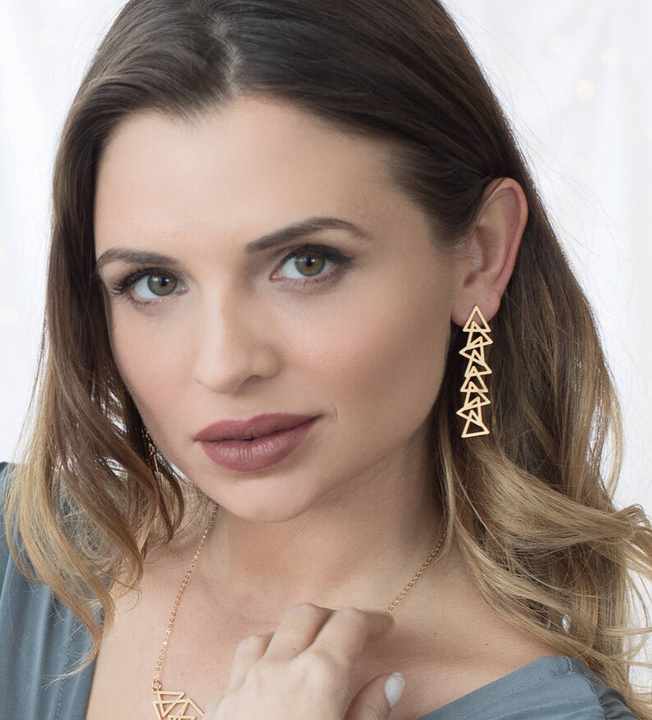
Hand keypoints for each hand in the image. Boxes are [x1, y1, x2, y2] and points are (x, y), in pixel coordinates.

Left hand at [204, 602, 404, 719]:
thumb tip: (390, 679)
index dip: (371, 619)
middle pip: (306, 615)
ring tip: (310, 653)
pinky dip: (263, 657)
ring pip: (269, 633)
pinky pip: (243, 662)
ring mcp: (243, 683)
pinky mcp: (220, 704)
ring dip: (293, 634)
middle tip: (352, 636)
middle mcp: (278, 667)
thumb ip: (370, 713)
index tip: (385, 626)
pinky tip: (271, 679)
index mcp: (318, 676)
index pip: (349, 624)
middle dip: (332, 617)